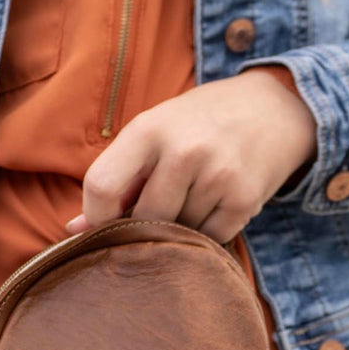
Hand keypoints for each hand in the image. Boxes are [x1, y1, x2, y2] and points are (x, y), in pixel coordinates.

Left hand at [66, 68, 315, 242]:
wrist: (274, 110)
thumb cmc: (198, 124)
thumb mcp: (153, 133)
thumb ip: (116, 178)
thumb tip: (74, 231)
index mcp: (149, 129)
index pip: (101, 187)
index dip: (95, 217)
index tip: (102, 225)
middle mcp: (184, 150)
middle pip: (141, 219)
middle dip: (142, 226)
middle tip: (154, 213)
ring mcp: (218, 175)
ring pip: (175, 234)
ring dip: (177, 230)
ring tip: (191, 200)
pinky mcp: (244, 199)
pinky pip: (208, 240)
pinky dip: (205, 235)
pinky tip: (213, 207)